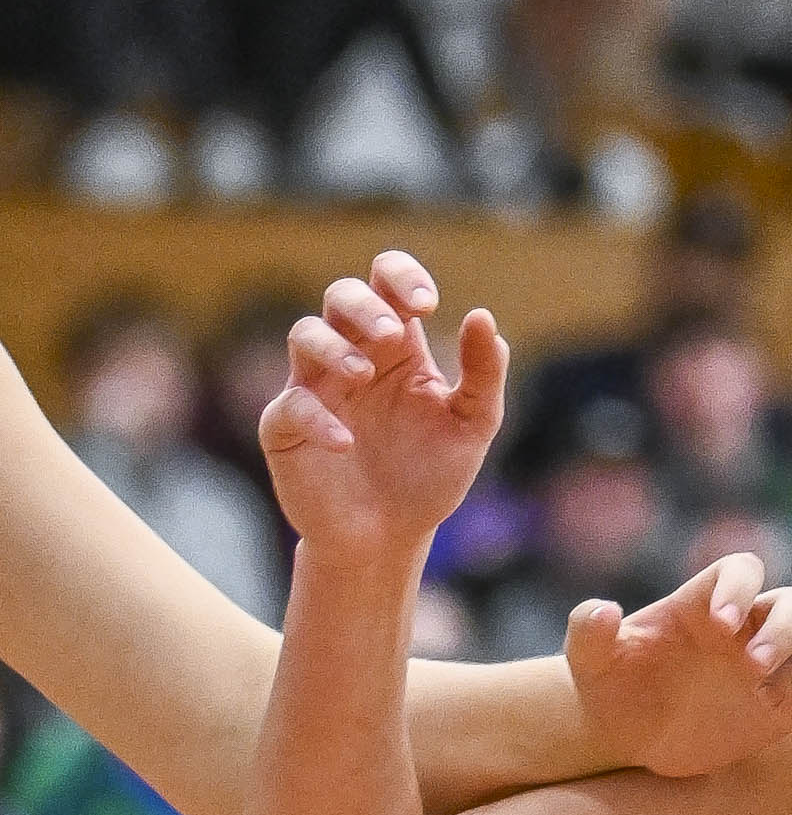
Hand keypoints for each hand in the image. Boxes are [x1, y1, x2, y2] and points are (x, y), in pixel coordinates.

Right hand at [261, 257, 504, 559]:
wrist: (390, 538)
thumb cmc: (430, 474)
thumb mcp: (472, 424)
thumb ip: (483, 373)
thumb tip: (482, 316)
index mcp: (398, 347)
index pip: (387, 284)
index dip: (401, 277)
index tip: (427, 303)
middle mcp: (352, 356)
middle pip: (340, 297)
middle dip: (363, 305)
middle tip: (391, 333)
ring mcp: (315, 389)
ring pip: (303, 334)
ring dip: (333, 347)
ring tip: (363, 374)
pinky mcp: (286, 429)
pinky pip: (290, 407)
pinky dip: (316, 418)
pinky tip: (345, 442)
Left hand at [565, 561, 791, 777]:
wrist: (636, 740)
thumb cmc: (613, 692)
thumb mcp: (589, 664)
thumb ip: (588, 633)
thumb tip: (604, 610)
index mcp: (706, 603)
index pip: (742, 568)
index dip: (740, 588)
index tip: (720, 627)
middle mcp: (750, 625)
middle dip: (785, 631)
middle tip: (751, 670)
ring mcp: (779, 661)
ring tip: (772, 697)